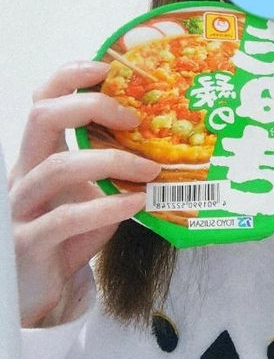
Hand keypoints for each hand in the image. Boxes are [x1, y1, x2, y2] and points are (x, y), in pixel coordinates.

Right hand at [9, 61, 160, 326]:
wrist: (41, 290)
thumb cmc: (69, 237)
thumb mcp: (92, 195)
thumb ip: (113, 170)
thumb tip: (166, 145)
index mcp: (38, 156)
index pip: (42, 101)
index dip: (70, 76)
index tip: (108, 68)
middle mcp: (24, 174)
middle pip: (42, 118)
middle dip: (90, 106)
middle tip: (134, 116)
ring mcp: (21, 207)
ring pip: (59, 166)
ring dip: (113, 161)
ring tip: (152, 168)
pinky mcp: (29, 242)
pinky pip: (67, 217)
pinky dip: (107, 206)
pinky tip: (136, 202)